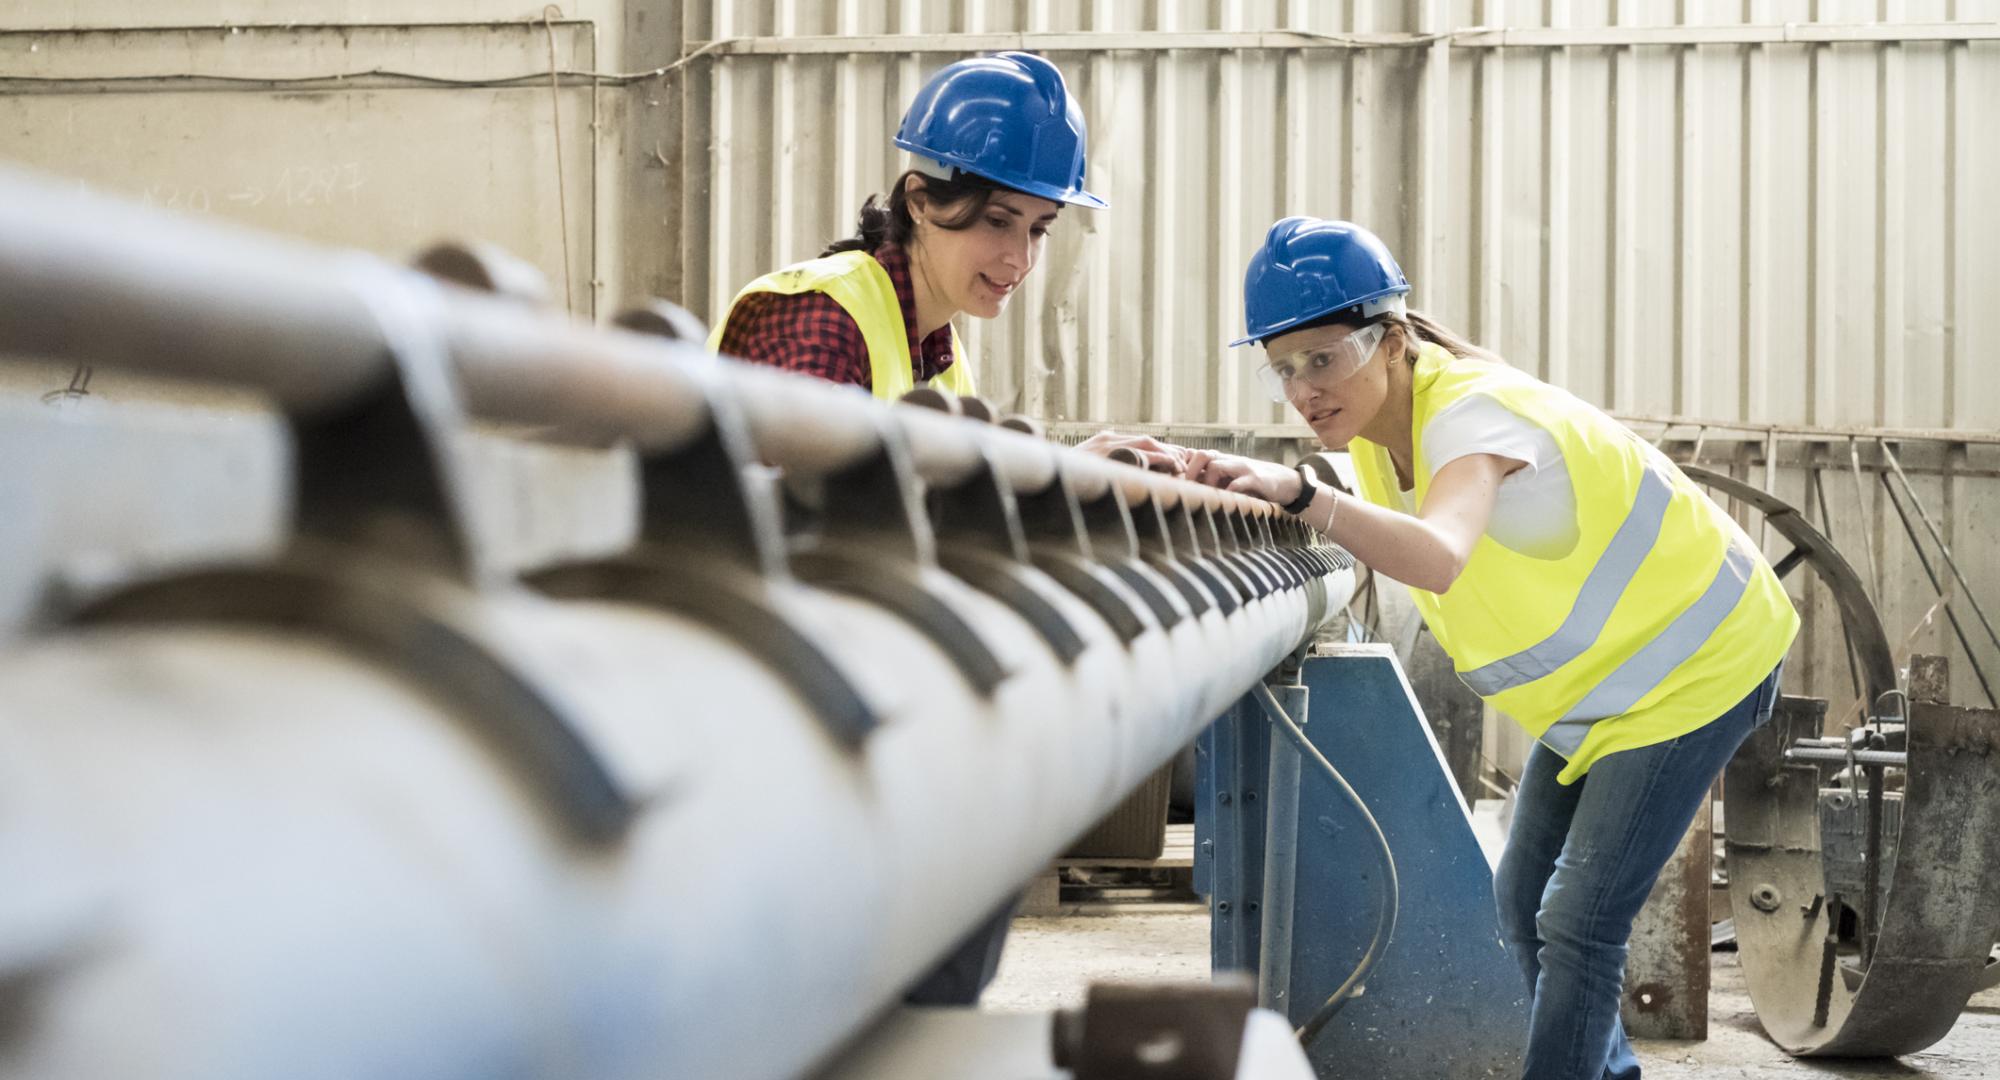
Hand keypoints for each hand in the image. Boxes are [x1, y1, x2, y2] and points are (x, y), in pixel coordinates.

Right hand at [1073, 431, 1212, 477]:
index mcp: (1104, 441)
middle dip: (1167, 450)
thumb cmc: (1064, 477)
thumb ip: (1100, 464)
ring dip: (1166, 453)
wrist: (1049, 474)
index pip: (1137, 442)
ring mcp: (1106, 444)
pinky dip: (1158, 457)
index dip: (1158, 450)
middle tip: (1184, 463)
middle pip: (1145, 440)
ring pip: (1145, 442)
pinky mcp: (1107, 453)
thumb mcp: (1084, 468)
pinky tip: (1172, 464)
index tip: (1175, 460)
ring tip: (1181, 466)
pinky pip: (1139, 451)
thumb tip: (1115, 469)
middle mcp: (1107, 439)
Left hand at [1188, 453, 1303, 504]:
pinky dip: (1229, 492)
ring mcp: (1242, 468)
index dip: (1182, 465)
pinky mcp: (1255, 479)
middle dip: (1190, 471)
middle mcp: (1229, 460)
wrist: (1284, 481)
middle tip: (1187, 490)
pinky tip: (1225, 502)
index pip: (1194, 454)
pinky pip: (1238, 483)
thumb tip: (1185, 491)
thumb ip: (1212, 481)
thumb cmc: (1252, 483)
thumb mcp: (1231, 480)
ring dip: (1207, 483)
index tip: (1174, 482)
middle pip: (1202, 455)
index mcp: (1220, 460)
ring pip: (1216, 466)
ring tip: (1206, 497)